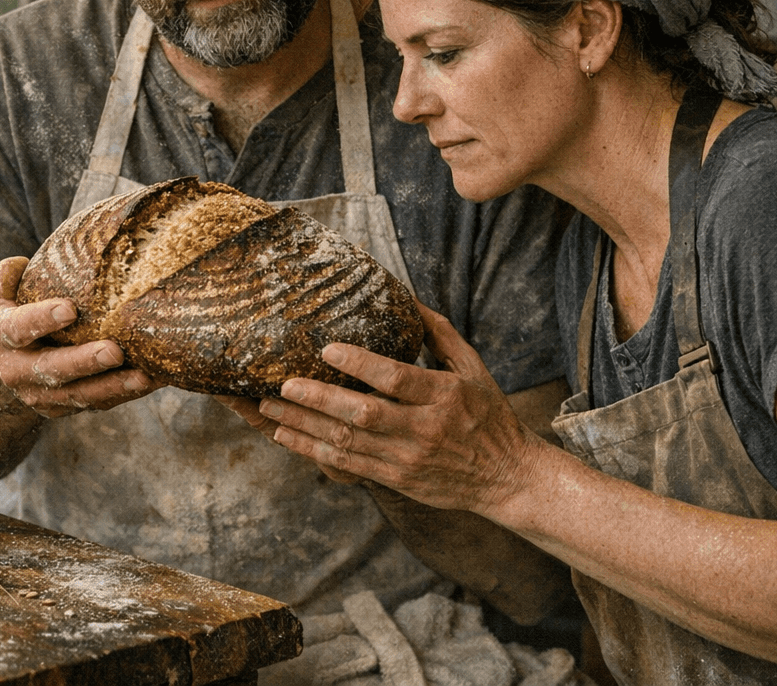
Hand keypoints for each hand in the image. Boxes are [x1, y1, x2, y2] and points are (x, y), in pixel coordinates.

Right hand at [0, 257, 157, 417]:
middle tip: (114, 350)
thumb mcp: (2, 297)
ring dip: (112, 386)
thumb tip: (22, 262)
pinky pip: (96, 404)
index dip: (42, 319)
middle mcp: (17, 371)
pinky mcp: (63, 408)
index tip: (70, 308)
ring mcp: (40, 395)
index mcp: (2, 337)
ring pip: (78, 394)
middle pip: (52, 369)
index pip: (19, 328)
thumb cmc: (15, 320)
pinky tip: (149, 381)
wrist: (10, 369)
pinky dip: (123, 394)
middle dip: (84, 361)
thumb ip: (6, 277)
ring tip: (142, 376)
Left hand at [254, 302, 544, 514]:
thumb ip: (439, 333)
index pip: (396, 379)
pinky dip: (313, 449)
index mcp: (445, 395)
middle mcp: (425, 428)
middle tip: (283, 383)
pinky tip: (287, 434)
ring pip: (348, 442)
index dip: (360, 364)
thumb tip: (407, 297)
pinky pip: (348, 465)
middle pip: (364, 414)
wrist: (506, 477)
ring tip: (269, 407)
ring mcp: (408, 458)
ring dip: (304, 425)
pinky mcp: (397, 479)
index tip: (327, 349)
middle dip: (319, 399)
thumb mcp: (473, 367)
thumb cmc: (488, 415)